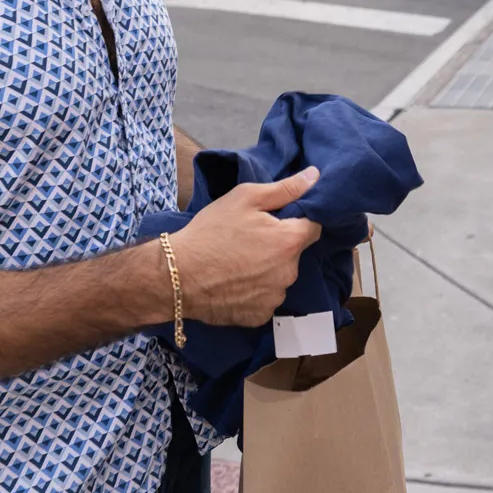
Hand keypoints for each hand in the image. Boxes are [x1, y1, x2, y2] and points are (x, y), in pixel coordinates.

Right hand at [169, 167, 323, 326]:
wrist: (176, 276)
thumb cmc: (210, 231)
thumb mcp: (245, 198)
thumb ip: (285, 189)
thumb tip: (315, 176)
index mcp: (289, 241)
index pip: (314, 227)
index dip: (297, 220)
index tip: (276, 220)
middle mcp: (290, 272)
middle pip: (294, 253)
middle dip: (279, 246)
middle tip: (249, 239)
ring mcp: (275, 297)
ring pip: (279, 277)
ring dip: (267, 270)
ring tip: (238, 263)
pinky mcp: (260, 316)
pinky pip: (265, 299)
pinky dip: (255, 291)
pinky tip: (234, 283)